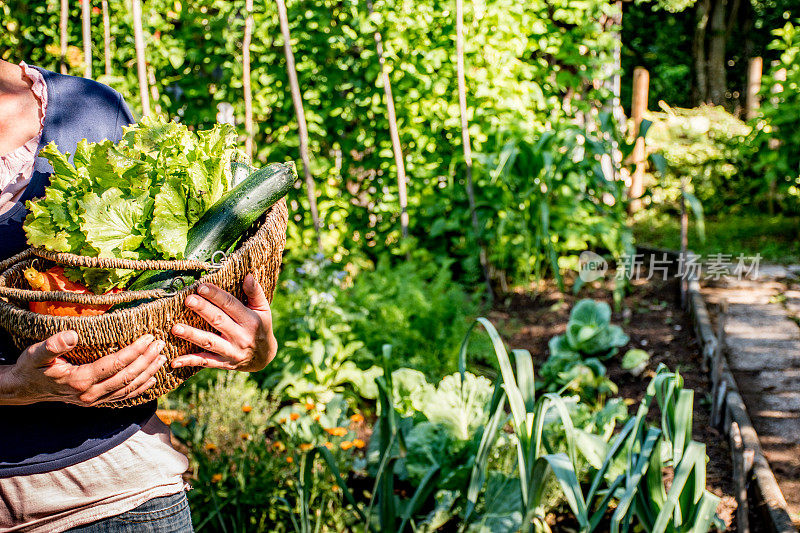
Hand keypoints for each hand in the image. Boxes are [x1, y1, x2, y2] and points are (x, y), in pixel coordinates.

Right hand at [0, 331, 165, 405]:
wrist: (25, 389)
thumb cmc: (31, 367)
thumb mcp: (35, 354)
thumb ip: (52, 346)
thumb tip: (72, 336)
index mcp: (80, 380)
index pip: (115, 365)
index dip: (135, 351)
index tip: (149, 337)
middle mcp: (91, 394)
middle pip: (127, 377)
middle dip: (147, 360)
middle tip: (161, 343)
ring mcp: (95, 400)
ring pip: (128, 389)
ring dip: (148, 373)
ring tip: (162, 358)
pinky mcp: (97, 401)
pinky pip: (123, 397)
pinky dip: (140, 389)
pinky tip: (152, 380)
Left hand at [170, 273, 276, 371]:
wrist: (264, 357)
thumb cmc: (260, 326)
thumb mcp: (263, 309)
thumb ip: (255, 292)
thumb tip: (248, 276)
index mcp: (250, 320)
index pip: (231, 305)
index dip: (216, 295)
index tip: (201, 287)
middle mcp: (241, 336)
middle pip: (218, 321)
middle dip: (203, 310)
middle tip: (188, 300)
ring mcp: (231, 351)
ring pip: (209, 342)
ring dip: (192, 335)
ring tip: (175, 328)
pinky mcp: (223, 362)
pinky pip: (205, 362)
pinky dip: (189, 361)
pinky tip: (174, 361)